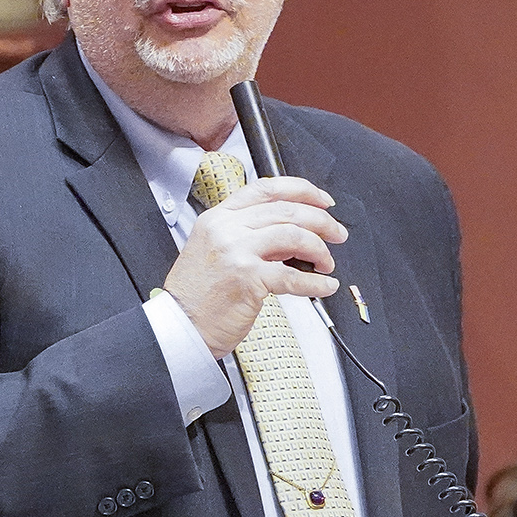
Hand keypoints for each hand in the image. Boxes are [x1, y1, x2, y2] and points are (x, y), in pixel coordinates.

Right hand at [163, 175, 344, 356]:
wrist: (180, 327)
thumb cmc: (197, 296)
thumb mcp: (216, 251)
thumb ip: (250, 236)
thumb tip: (293, 235)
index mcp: (219, 218)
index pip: (267, 189)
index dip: (302, 190)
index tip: (322, 200)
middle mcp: (227, 229)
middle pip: (287, 210)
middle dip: (321, 221)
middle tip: (336, 233)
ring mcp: (236, 251)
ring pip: (294, 236)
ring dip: (320, 249)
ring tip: (327, 263)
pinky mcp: (248, 278)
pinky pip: (293, 276)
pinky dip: (316, 283)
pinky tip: (324, 286)